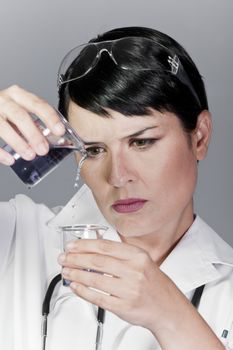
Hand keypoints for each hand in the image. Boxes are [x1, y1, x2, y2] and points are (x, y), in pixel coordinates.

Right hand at [0, 85, 64, 164]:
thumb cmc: (7, 113)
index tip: (59, 130)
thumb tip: (55, 139)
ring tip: (30, 155)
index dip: (50, 117)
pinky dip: (0, 152)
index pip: (37, 104)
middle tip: (43, 149)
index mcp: (18, 95)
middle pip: (20, 115)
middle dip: (33, 134)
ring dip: (18, 143)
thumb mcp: (22, 112)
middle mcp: (3, 101)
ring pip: (2, 127)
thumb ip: (35, 123)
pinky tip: (10, 160)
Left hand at [58, 238, 177, 330]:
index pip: (105, 246)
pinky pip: (98, 298)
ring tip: (66, 272)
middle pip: (97, 261)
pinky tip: (76, 287)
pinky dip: (83, 292)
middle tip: (64, 258)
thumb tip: (93, 247)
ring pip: (95, 279)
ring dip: (76, 274)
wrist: (167, 307)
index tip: (72, 246)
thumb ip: (120, 253)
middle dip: (76, 259)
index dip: (84, 245)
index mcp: (137, 256)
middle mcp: (134, 271)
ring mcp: (128, 290)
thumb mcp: (142, 260)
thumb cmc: (153, 283)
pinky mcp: (123, 307)